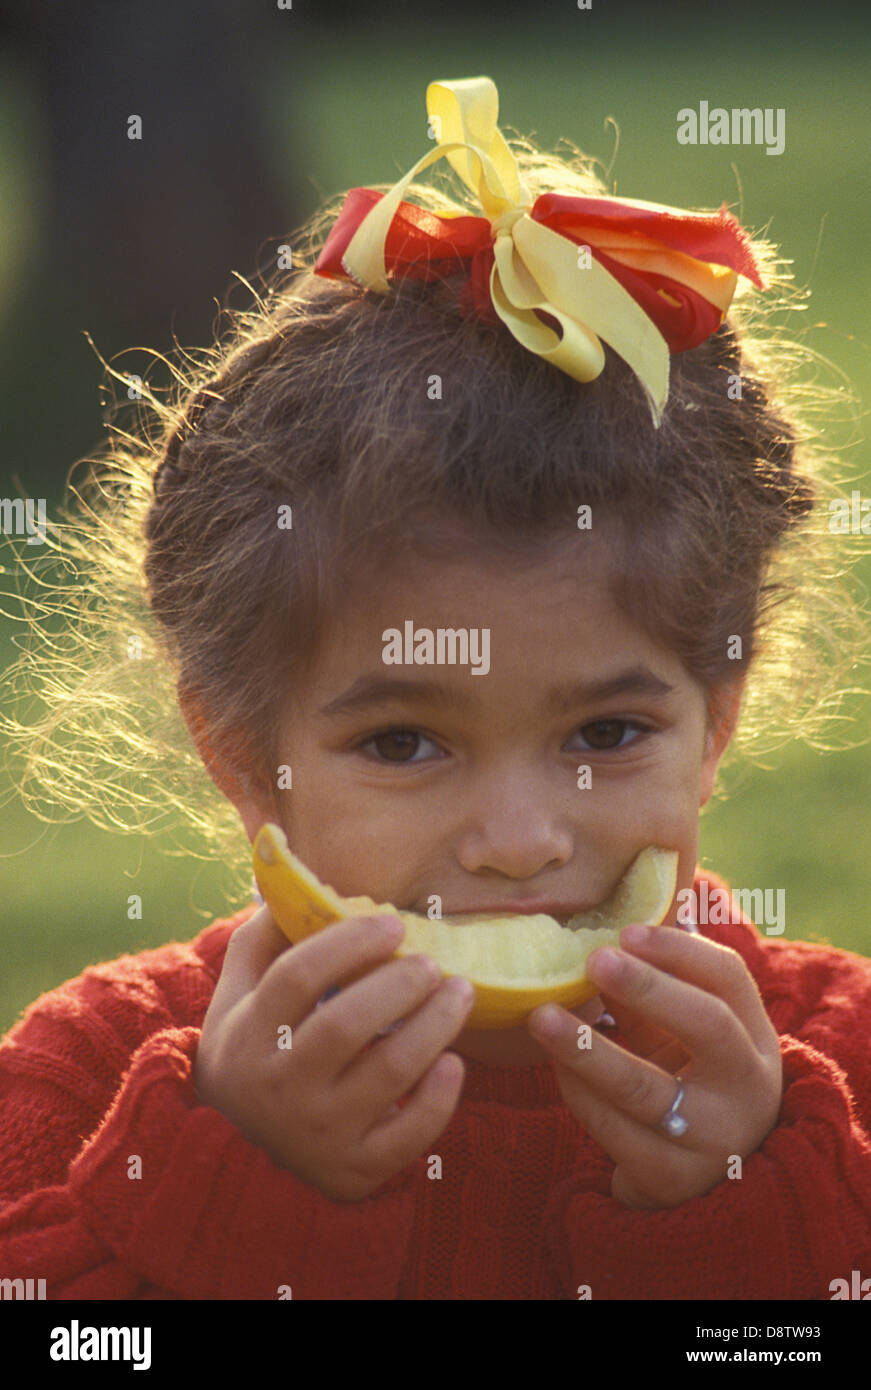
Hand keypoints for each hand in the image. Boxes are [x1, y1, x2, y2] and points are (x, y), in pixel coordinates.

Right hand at [194, 906, 474, 1200]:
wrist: (236, 1156)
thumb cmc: (249, 1055)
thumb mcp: (234, 999)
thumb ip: (260, 940)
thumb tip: (299, 885)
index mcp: (250, 1035)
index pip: (297, 976)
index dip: (348, 942)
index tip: (392, 923)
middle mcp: (281, 1086)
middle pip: (346, 1023)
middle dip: (400, 983)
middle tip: (432, 962)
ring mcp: (319, 1132)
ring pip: (389, 1072)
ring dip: (435, 1024)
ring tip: (460, 993)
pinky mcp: (355, 1170)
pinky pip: (408, 1135)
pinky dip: (439, 1098)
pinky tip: (454, 1062)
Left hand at [527, 924, 782, 1209]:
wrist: (700, 1185)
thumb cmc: (685, 1082)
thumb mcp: (681, 1036)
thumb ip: (652, 988)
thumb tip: (601, 925)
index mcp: (754, 1038)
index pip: (729, 978)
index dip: (678, 949)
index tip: (625, 928)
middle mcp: (747, 1087)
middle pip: (708, 1024)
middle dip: (649, 987)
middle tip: (593, 958)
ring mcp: (713, 1137)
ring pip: (645, 1087)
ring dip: (587, 1047)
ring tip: (542, 1016)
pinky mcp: (670, 1177)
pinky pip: (614, 1130)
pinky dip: (578, 1092)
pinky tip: (555, 1066)